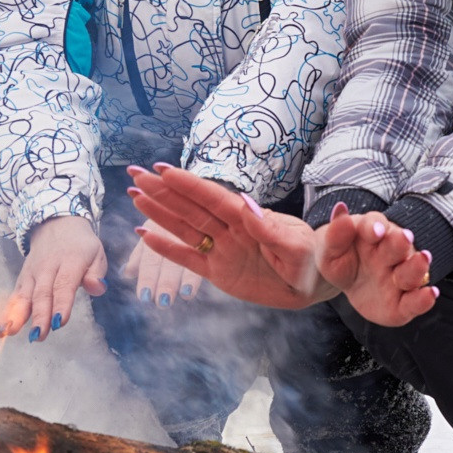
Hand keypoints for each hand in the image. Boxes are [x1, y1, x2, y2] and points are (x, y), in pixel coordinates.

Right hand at [0, 216, 105, 341]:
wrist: (56, 224)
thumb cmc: (80, 246)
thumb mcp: (96, 254)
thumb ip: (97, 274)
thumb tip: (97, 288)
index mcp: (70, 261)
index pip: (64, 284)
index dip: (61, 304)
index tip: (59, 322)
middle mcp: (47, 266)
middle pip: (42, 293)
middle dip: (39, 315)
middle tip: (39, 335)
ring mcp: (32, 272)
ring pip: (24, 295)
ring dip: (17, 315)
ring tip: (10, 332)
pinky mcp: (22, 278)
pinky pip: (14, 296)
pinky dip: (5, 312)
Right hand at [126, 165, 328, 308]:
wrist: (316, 282)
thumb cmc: (312, 259)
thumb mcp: (297, 246)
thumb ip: (271, 231)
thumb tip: (247, 208)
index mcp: (249, 218)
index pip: (213, 198)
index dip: (187, 184)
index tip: (163, 170)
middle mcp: (230, 229)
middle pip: (190, 207)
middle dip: (163, 190)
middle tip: (135, 173)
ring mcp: (222, 249)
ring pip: (184, 228)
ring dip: (159, 212)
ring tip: (135, 196)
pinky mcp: (219, 272)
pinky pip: (188, 259)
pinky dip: (167, 248)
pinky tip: (145, 234)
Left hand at [314, 209, 440, 327]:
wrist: (349, 286)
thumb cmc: (341, 261)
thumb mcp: (329, 250)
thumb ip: (335, 234)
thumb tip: (340, 209)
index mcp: (372, 233)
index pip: (374, 224)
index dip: (374, 226)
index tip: (374, 230)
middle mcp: (391, 252)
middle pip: (399, 244)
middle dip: (400, 241)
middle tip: (404, 238)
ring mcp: (400, 276)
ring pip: (412, 270)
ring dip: (417, 265)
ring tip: (423, 259)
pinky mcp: (403, 302)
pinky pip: (415, 300)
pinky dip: (424, 298)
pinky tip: (431, 293)